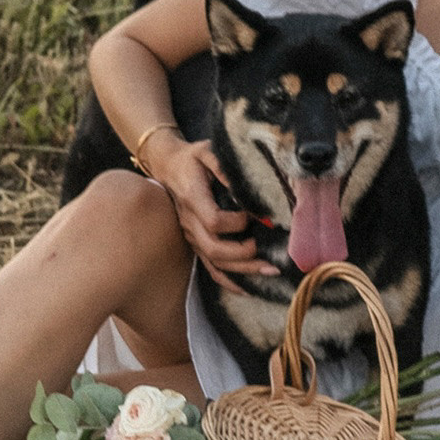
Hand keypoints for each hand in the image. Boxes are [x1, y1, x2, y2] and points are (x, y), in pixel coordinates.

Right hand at [156, 139, 261, 278]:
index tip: (254, 216)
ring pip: (214, 262)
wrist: (169, 165)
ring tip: (270, 270)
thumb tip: (249, 187)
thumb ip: (225, 167)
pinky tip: (247, 289)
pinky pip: (209, 267)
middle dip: (244, 255)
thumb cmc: (192, 158)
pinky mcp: (195, 242)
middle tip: (268, 251)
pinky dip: (228, 281)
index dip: (236, 223)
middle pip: (214, 248)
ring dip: (243, 270)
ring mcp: (191, 235)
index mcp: (193, 197)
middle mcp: (190, 221)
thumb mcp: (208, 151)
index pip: (213, 221)